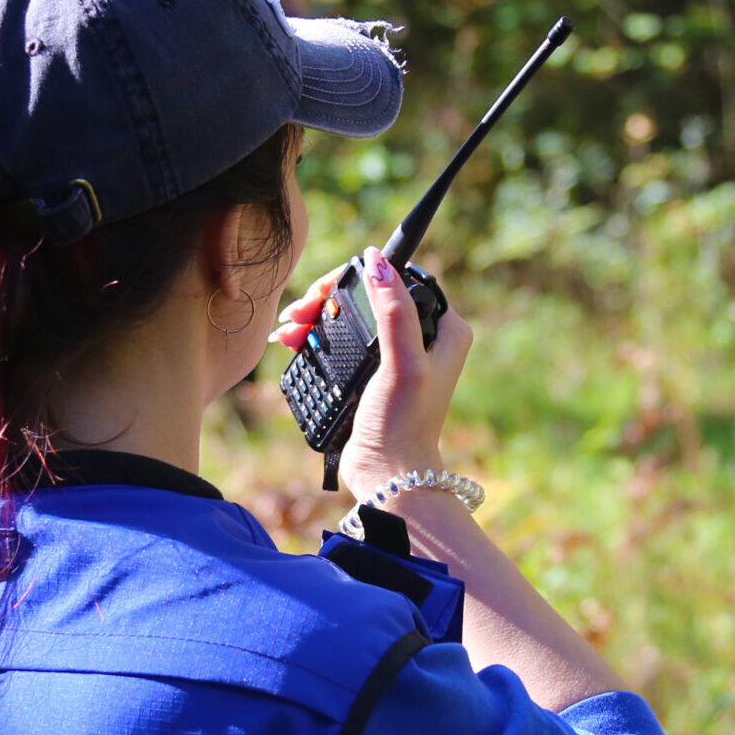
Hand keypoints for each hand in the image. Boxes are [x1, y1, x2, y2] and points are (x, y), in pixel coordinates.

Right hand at [270, 247, 472, 497]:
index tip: (325, 290)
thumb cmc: (403, 423)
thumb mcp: (401, 362)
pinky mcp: (375, 373)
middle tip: (298, 311)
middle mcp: (425, 337)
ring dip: (318, 318)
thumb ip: (393, 311)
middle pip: (371, 297)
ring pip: (352, 318)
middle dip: (330, 300)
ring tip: (288, 329)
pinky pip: (344, 341)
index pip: (399, 280)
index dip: (359, 278)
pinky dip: (318, 338)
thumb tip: (378, 259)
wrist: (389, 474)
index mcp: (445, 328)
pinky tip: (294, 342)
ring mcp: (399, 355)